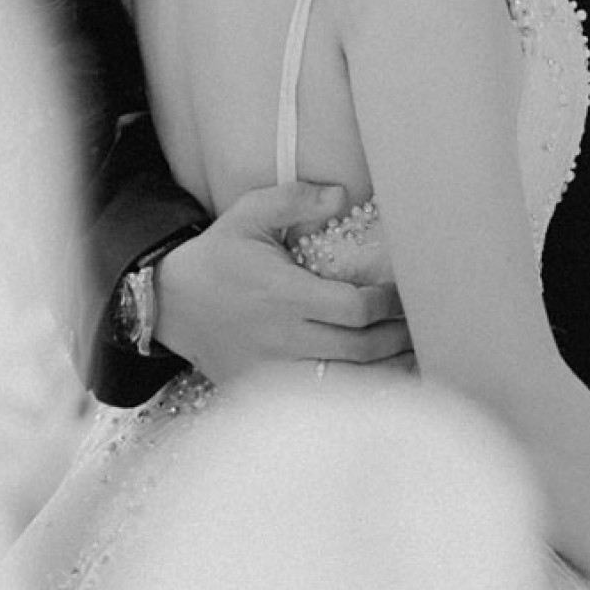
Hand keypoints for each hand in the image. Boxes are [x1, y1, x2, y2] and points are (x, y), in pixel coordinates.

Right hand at [152, 183, 410, 385]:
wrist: (169, 302)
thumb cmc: (218, 254)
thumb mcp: (250, 213)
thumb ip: (296, 200)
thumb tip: (343, 194)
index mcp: (285, 294)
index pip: (353, 308)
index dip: (387, 304)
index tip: (404, 294)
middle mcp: (283, 336)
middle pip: (358, 348)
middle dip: (396, 338)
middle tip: (420, 325)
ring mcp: (273, 368)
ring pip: (343, 380)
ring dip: (382, 371)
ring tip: (410, 356)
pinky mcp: (263, 387)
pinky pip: (315, 395)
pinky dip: (348, 391)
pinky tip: (372, 382)